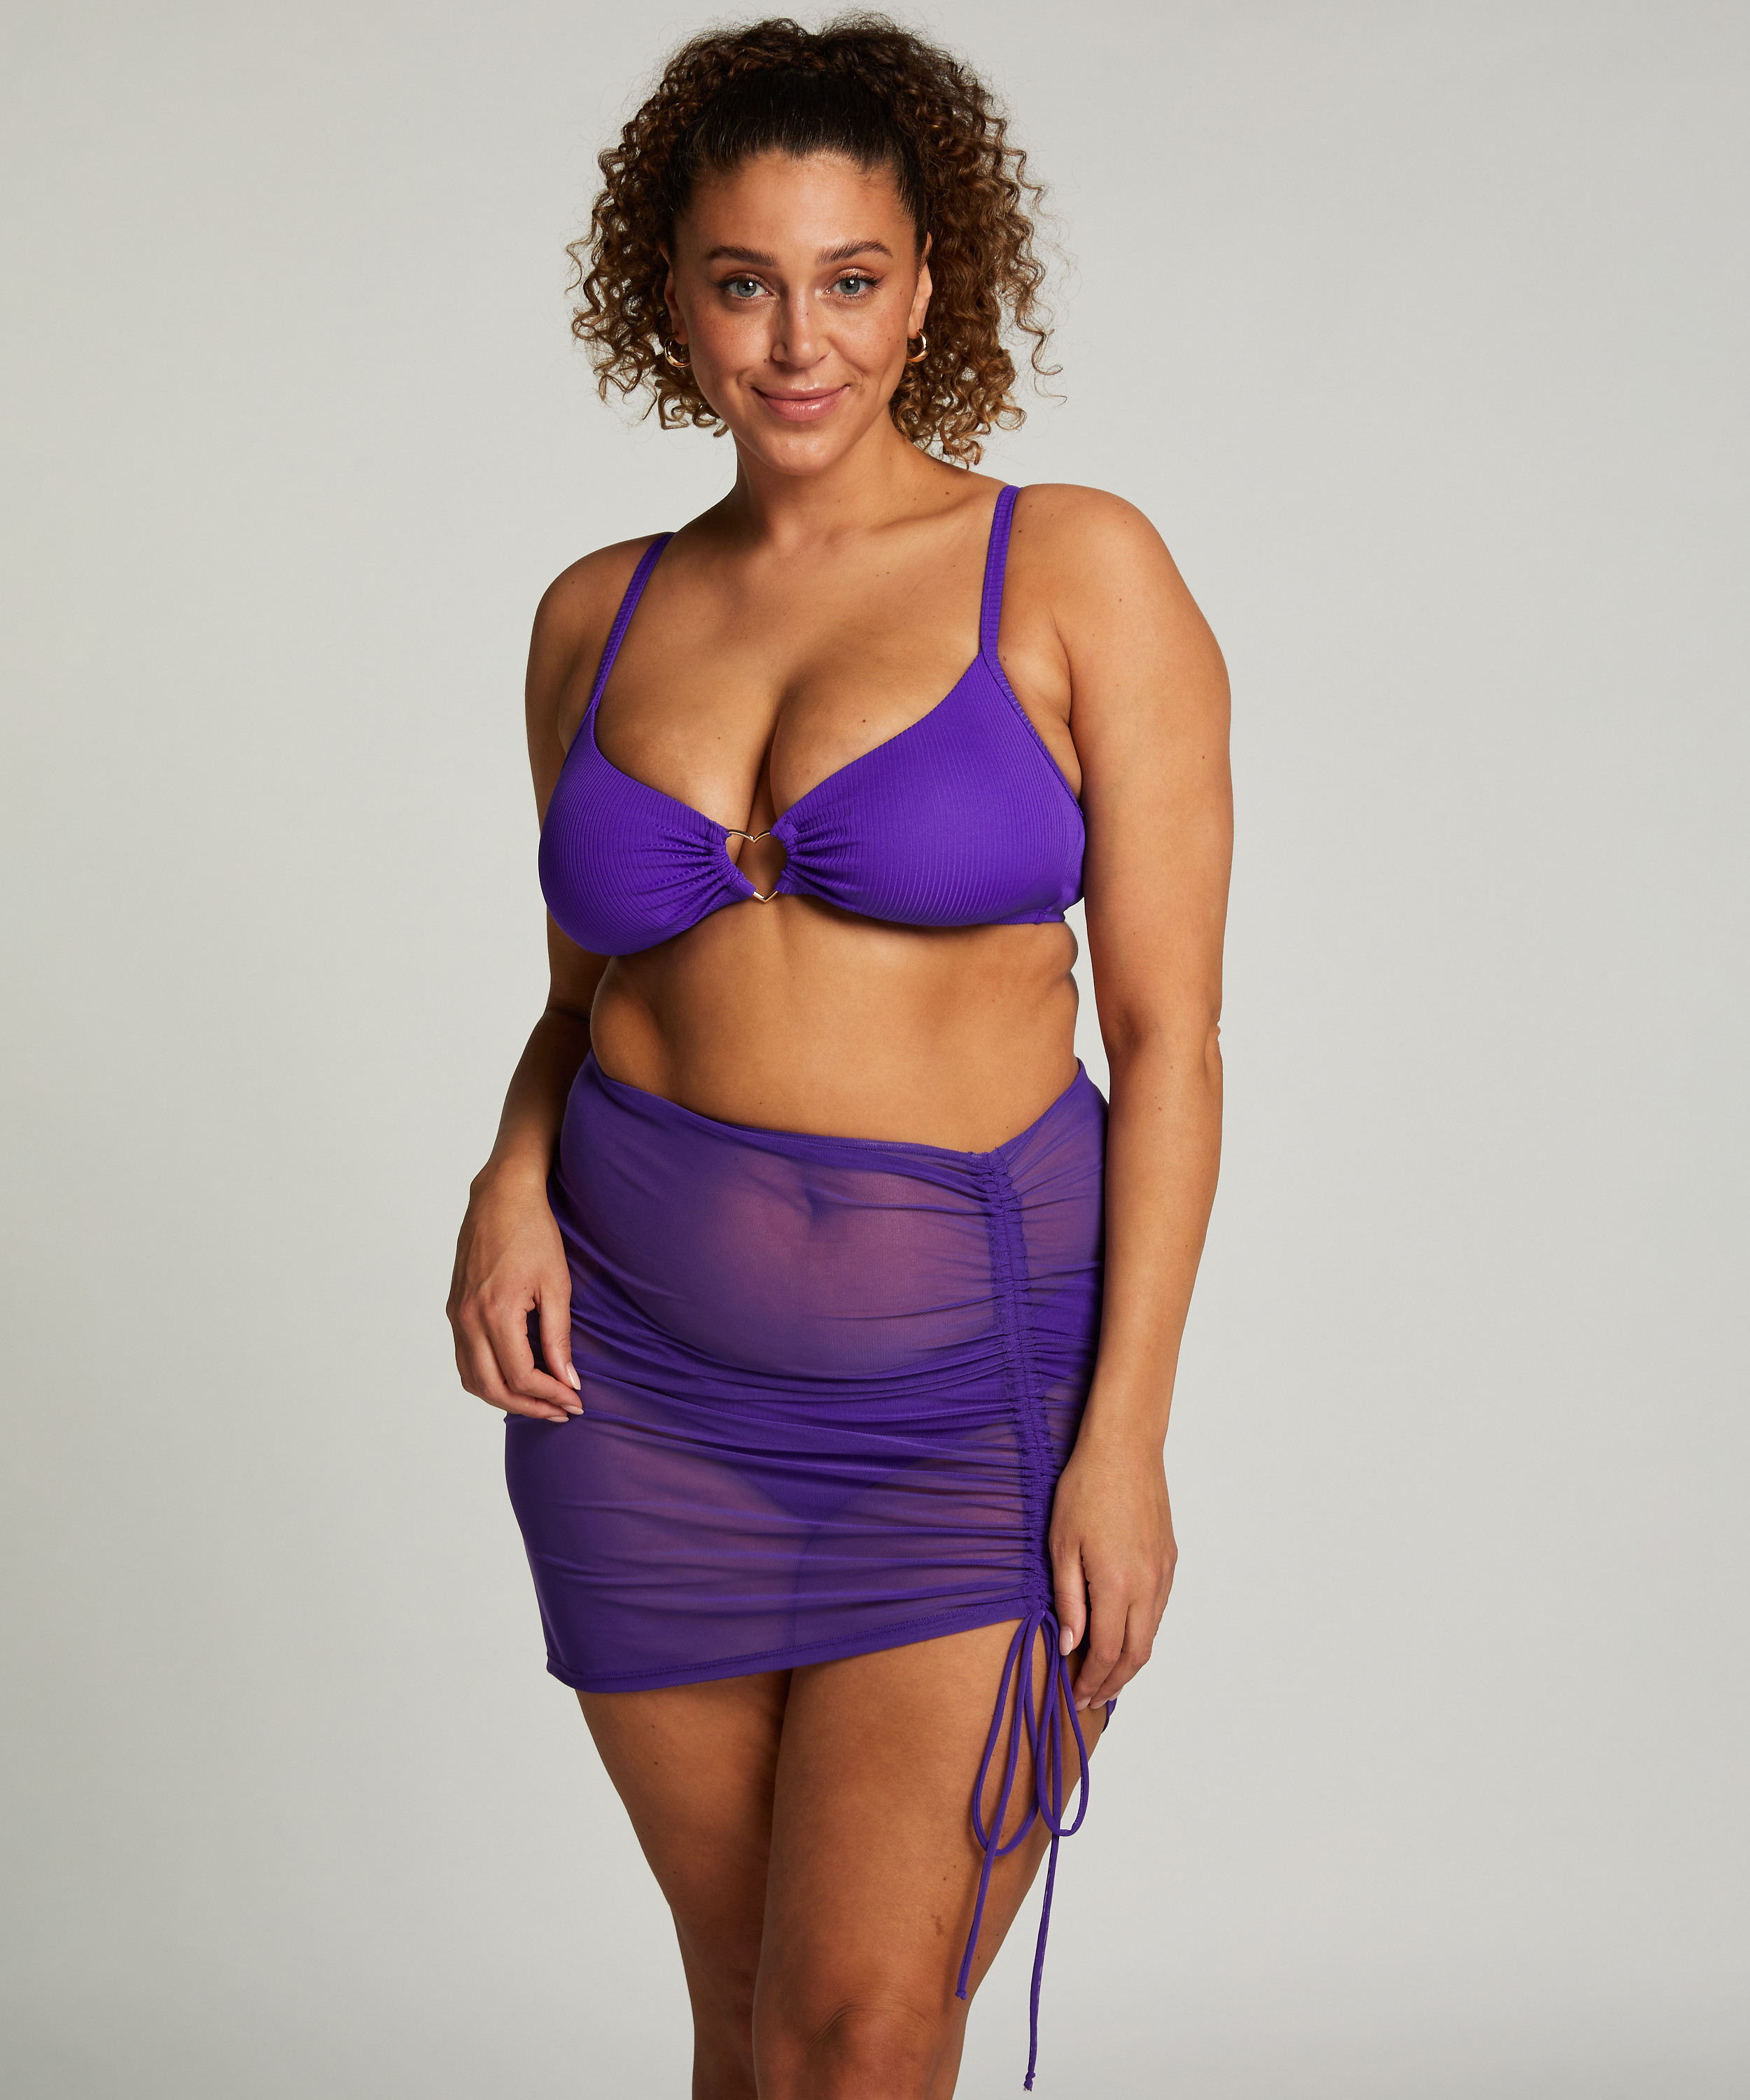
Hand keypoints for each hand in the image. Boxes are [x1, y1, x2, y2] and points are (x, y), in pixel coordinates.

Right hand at [446, 1164, 580, 1423]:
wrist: (500, 1197)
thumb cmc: (533, 1233)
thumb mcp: (557, 1285)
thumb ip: (559, 1337)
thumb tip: (567, 1381)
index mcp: (495, 1311)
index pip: (521, 1376)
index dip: (551, 1396)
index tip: (575, 1402)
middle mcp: (468, 1318)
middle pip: (493, 1387)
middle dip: (529, 1406)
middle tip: (561, 1410)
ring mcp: (456, 1315)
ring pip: (473, 1379)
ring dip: (505, 1397)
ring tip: (541, 1400)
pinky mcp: (454, 1310)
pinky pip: (465, 1359)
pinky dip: (487, 1378)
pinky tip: (515, 1377)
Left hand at [1047, 1430, 1176, 1710]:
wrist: (1125, 1449)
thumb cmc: (1084, 1489)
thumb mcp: (1061, 1545)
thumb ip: (1069, 1600)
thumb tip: (1072, 1646)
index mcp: (1117, 1585)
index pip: (1106, 1653)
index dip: (1092, 1682)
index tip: (1076, 1697)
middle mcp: (1147, 1585)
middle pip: (1135, 1655)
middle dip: (1112, 1683)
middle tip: (1091, 1699)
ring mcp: (1163, 1574)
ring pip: (1151, 1636)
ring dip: (1129, 1663)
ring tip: (1105, 1677)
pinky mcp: (1170, 1560)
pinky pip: (1159, 1611)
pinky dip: (1141, 1634)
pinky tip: (1123, 1636)